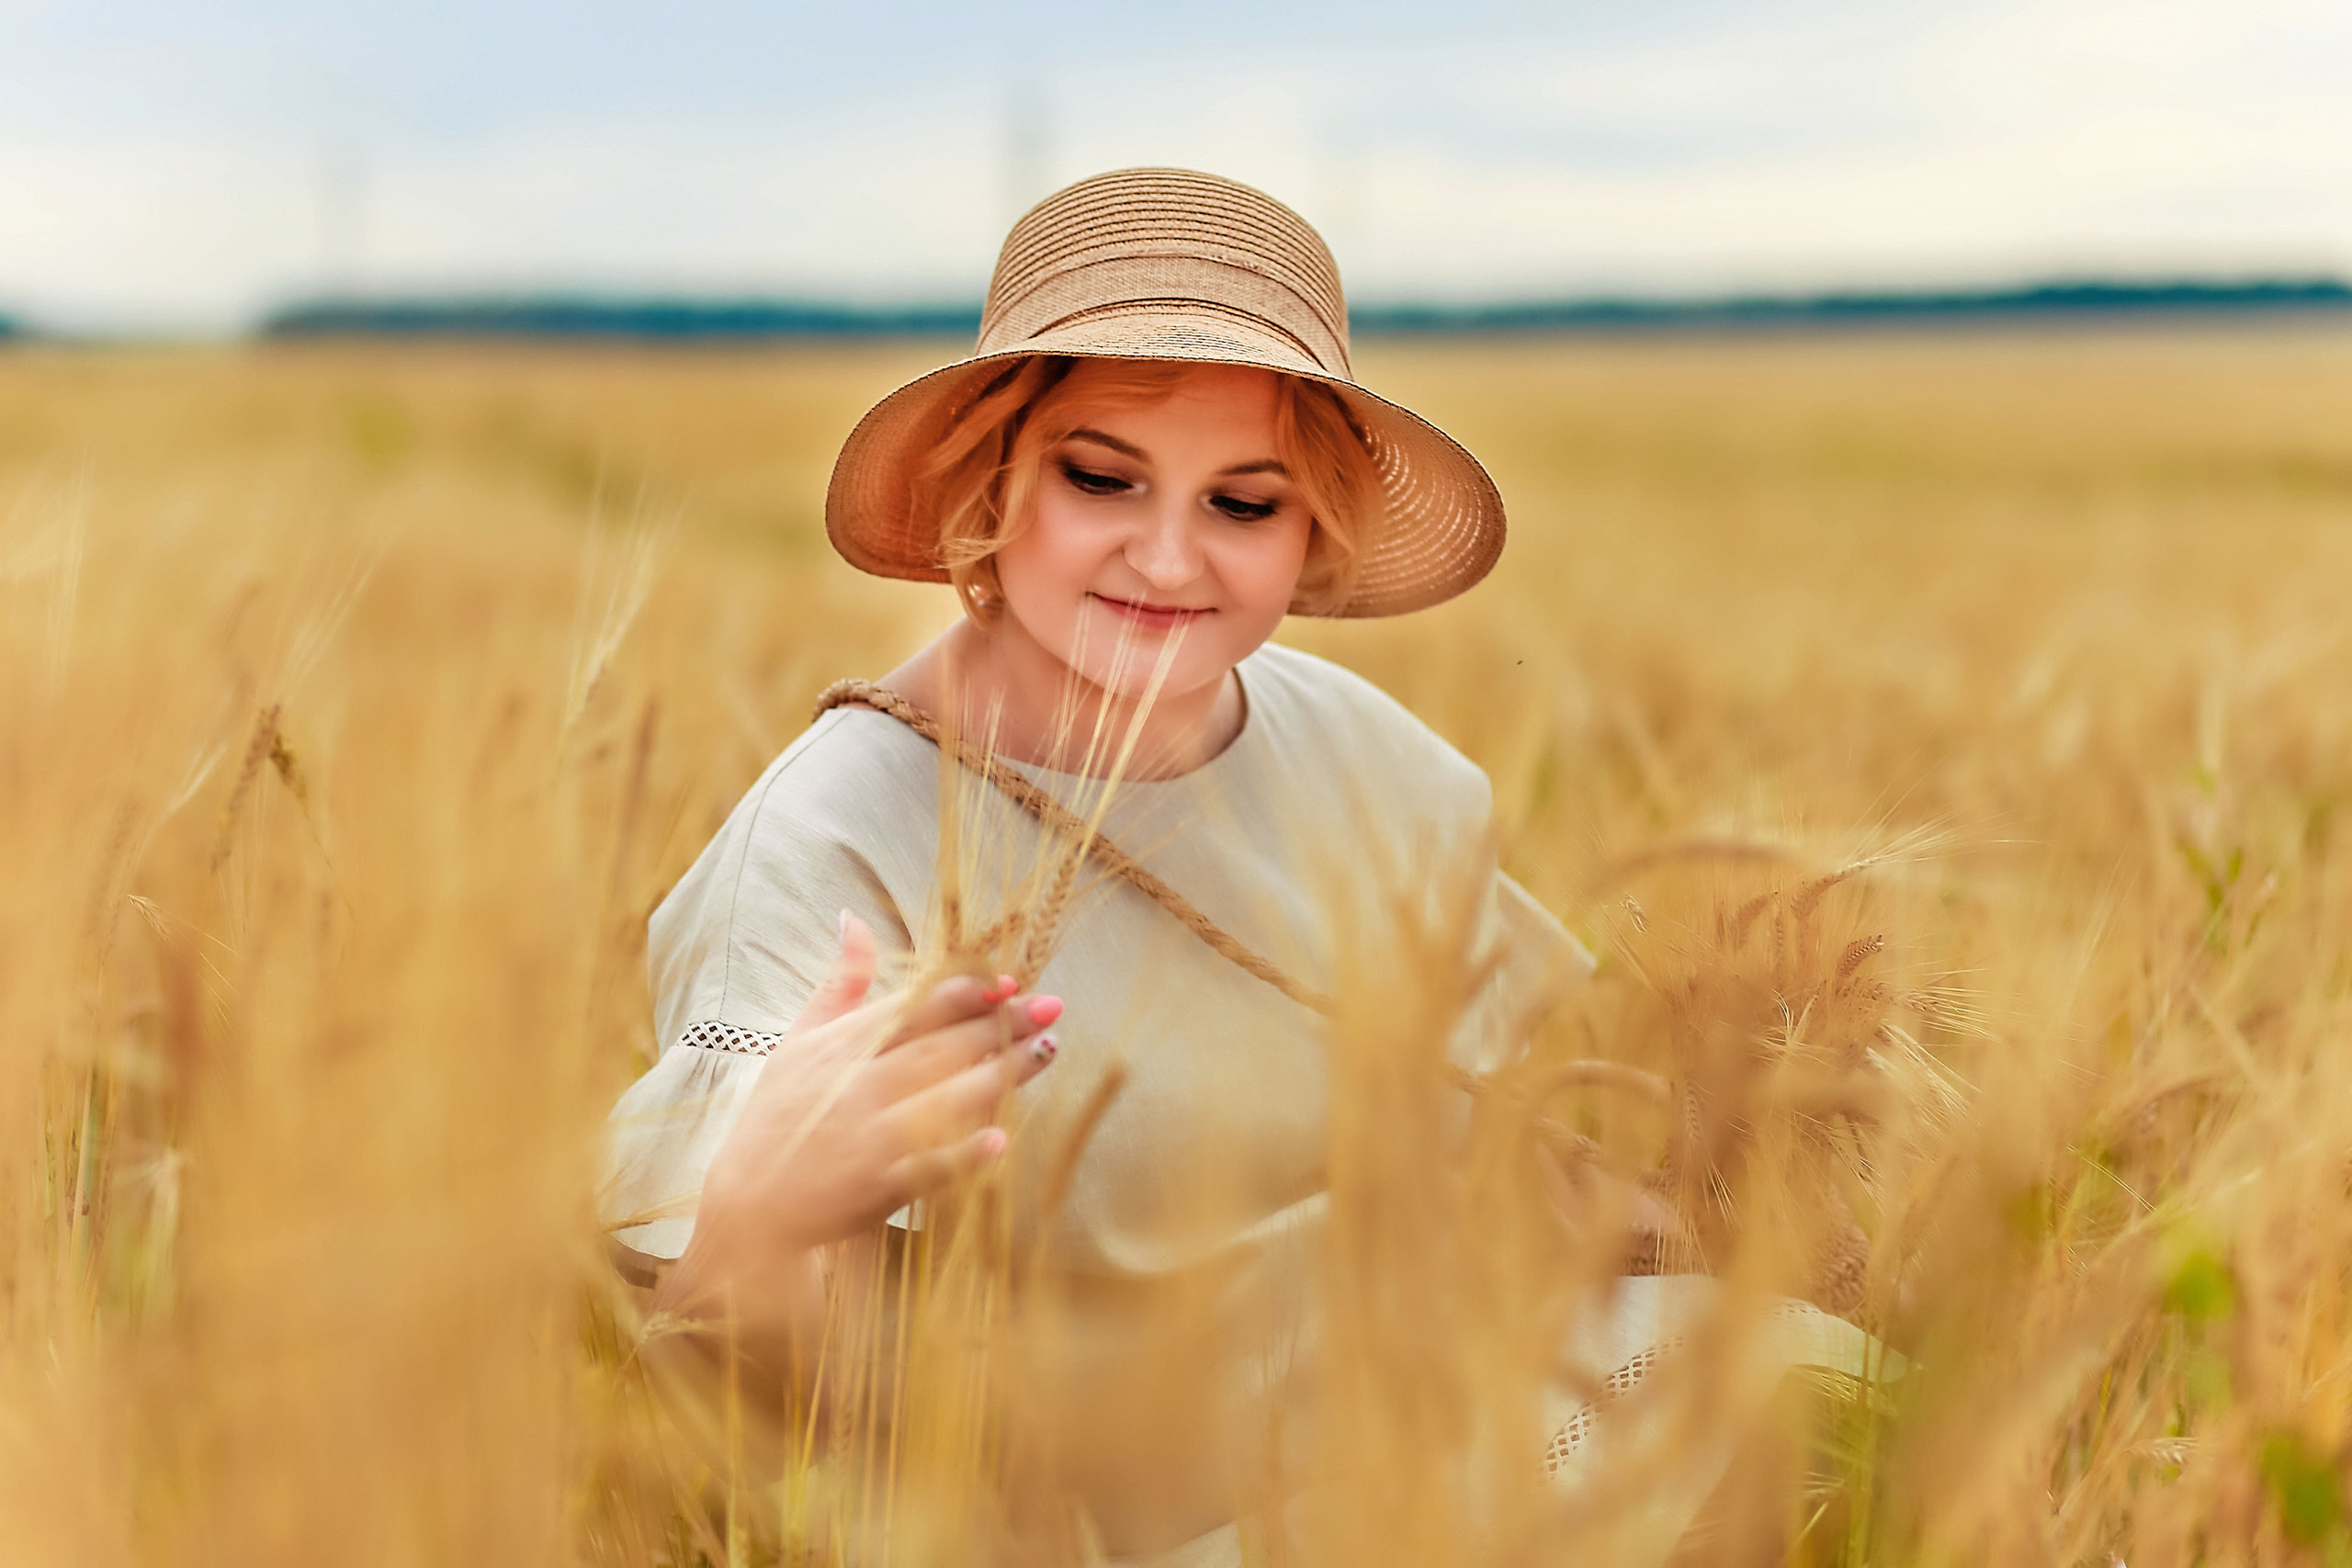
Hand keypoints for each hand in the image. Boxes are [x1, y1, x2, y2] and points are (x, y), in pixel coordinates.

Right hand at [659, 914, 1060, 1338]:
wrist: (750, 1209)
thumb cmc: (778, 1118)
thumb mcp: (798, 1041)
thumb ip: (838, 983)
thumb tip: (853, 918)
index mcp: (843, 1045)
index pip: (915, 1007)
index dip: (966, 991)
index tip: (1010, 980)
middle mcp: (860, 1084)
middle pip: (943, 1046)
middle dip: (1002, 1024)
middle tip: (1053, 1006)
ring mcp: (872, 1136)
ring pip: (946, 1097)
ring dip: (1002, 1073)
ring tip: (1049, 1049)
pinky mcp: (880, 1185)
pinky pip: (930, 1166)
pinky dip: (963, 1153)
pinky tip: (1002, 1140)